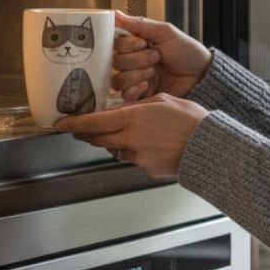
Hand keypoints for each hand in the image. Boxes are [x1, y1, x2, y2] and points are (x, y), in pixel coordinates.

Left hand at [54, 94, 209, 177]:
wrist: (208, 145)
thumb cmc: (190, 120)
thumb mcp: (162, 100)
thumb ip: (138, 106)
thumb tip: (125, 110)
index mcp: (132, 118)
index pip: (93, 123)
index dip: (74, 124)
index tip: (61, 123)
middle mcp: (130, 139)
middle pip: (98, 139)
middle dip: (87, 134)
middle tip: (80, 130)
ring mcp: (137, 156)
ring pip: (116, 149)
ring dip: (116, 142)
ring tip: (135, 133)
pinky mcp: (146, 168)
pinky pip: (134, 158)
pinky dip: (136, 151)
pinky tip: (152, 144)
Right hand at [111, 11, 211, 101]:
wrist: (201, 76)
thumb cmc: (186, 51)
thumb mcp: (165, 32)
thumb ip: (139, 24)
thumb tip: (115, 13)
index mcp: (137, 45)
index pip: (116, 44)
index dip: (127, 44)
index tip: (143, 43)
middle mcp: (134, 62)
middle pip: (116, 61)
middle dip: (136, 59)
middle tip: (156, 57)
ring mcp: (136, 80)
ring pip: (117, 80)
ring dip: (135, 74)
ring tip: (153, 72)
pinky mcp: (140, 97)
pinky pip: (124, 96)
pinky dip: (134, 89)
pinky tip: (147, 85)